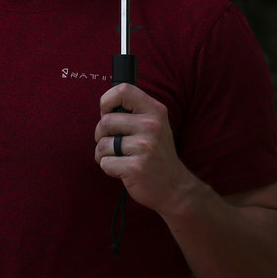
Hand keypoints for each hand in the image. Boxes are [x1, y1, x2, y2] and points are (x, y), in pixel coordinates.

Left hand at [94, 83, 194, 212]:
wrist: (174, 188)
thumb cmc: (156, 155)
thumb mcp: (155, 126)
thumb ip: (134, 113)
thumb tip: (104, 107)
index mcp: (155, 111)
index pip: (123, 90)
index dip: (107, 101)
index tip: (107, 113)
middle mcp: (151, 125)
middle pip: (105, 121)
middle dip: (102, 135)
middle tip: (114, 144)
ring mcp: (144, 146)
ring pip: (102, 144)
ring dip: (104, 155)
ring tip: (120, 159)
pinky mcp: (135, 167)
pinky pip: (105, 163)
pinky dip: (109, 168)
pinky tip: (124, 170)